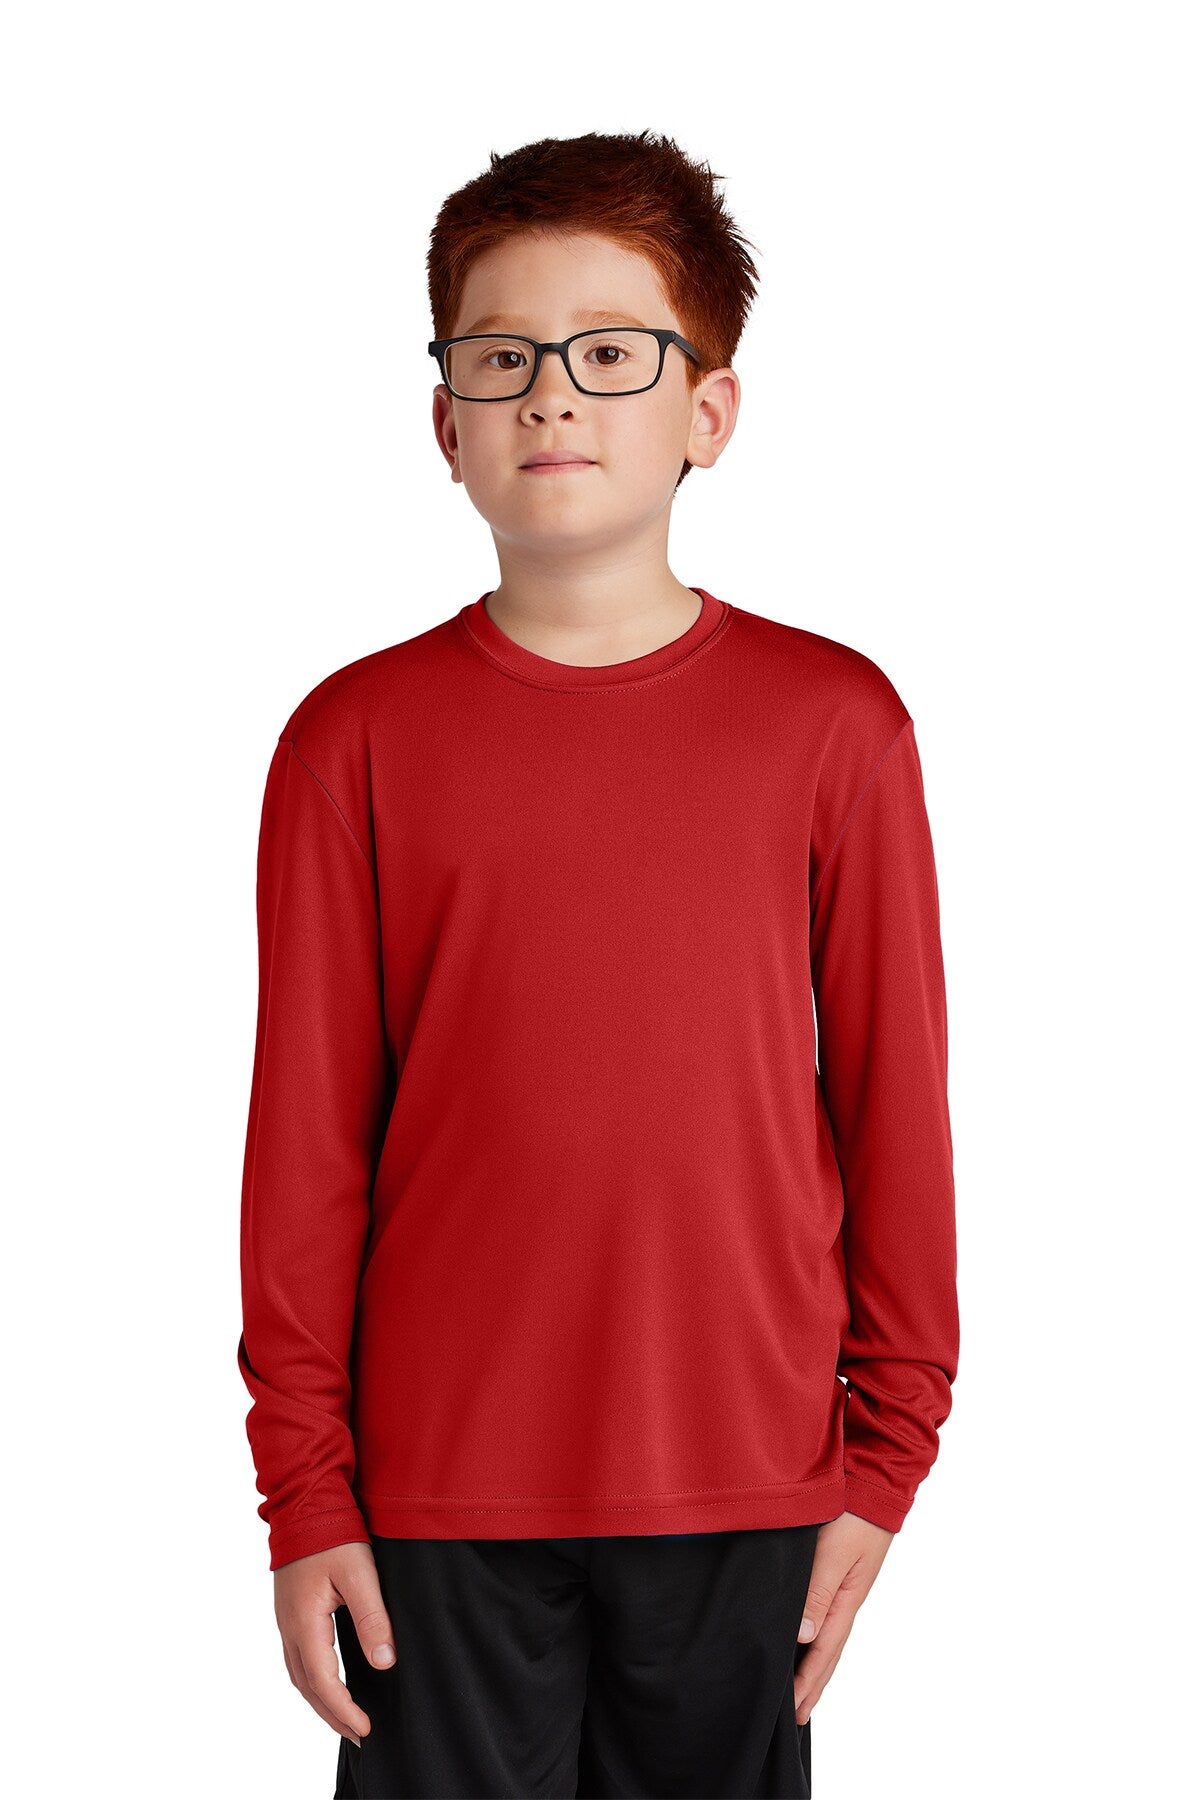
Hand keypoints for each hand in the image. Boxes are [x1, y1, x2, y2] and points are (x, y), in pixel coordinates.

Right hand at [273, 1541, 396, 1745]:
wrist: (305, 1504)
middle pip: (306, 1686)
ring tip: (345, 1719)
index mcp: (305, 1622)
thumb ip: (372, 1618)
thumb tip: (384, 1662)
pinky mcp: (290, 1612)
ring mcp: (286, 1620)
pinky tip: (328, 1683)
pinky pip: (297, 1659)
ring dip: (321, 1701)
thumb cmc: (332, 1534)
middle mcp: (289, 1627)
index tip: (365, 1729)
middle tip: (359, 1735)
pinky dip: (313, 1681)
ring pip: (299, 1675)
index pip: (323, 1682)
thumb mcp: (360, 1574)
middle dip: (332, 1715)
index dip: (343, 1710)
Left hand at [793, 1511, 894, 1724]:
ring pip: (827, 1635)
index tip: (794, 1711)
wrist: (875, 1483)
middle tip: (799, 1714)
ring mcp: (845, 1585)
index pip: (822, 1652)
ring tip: (802, 1686)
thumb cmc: (854, 1515)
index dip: (807, 1682)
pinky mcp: (840, 1570)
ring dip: (815, 1663)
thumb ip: (817, 1593)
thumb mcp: (833, 1554)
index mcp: (845, 1600)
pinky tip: (807, 1636)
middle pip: (828, 1652)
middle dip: (813, 1683)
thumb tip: (804, 1636)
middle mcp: (846, 1598)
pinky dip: (816, 1635)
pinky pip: (826, 1613)